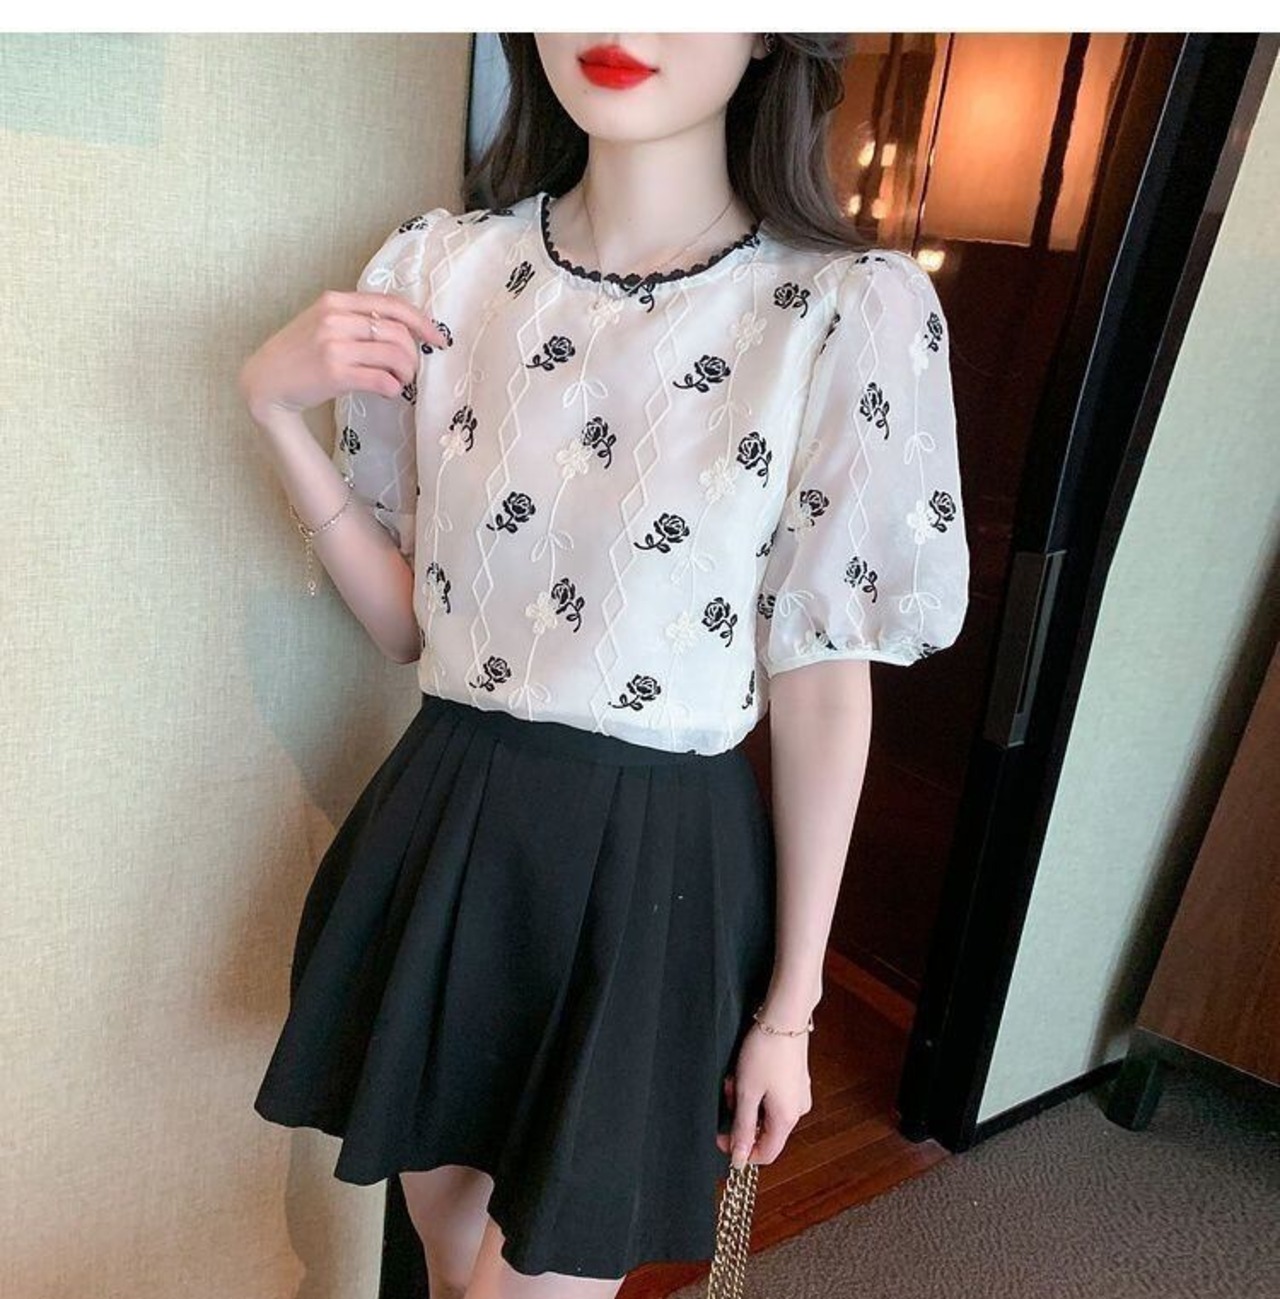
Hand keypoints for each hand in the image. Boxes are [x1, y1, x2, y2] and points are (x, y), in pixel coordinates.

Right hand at [238, 290, 447, 425]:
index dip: (422, 322)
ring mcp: (334, 345)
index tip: (438, 339)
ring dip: (406, 373)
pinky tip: (388, 391)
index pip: (392, 304)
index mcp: (336, 301)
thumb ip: (356, 319)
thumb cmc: (300, 354)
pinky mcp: (334, 373)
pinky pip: (382, 380)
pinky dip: (393, 388)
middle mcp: (335, 319)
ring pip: (394, 356)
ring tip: (400, 382)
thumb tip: (404, 330)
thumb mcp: (323, 322)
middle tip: (410, 371)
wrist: (266, 381)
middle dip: (414, 355)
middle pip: (398, 333)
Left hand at [716, 1021, 813, 1168]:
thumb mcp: (746, 1092)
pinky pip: (772, 1096)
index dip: (741, 1150)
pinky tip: (748, 1071)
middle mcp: (797, 1110)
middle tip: (728, 1092)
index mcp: (787, 1119)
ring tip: (736, 1077)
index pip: (765, 1154)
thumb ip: (743, 1128)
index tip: (721, 1136)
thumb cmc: (765, 1051)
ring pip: (765, 1111)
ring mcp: (798, 1094)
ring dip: (746, 1100)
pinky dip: (756, 1089)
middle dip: (740, 1116)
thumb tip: (739, 1160)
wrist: (785, 1016)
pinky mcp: (795, 1080)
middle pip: (763, 1130)